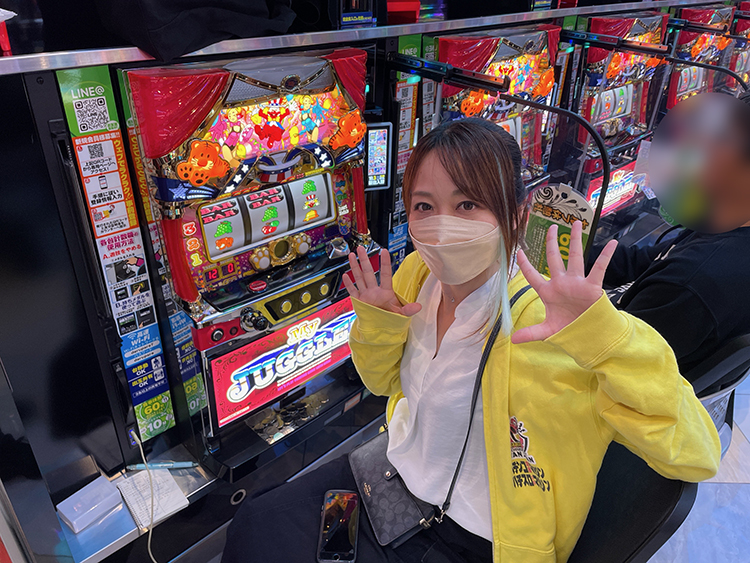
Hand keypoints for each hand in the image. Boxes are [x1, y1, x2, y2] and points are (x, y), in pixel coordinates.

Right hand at [343, 247, 421, 316]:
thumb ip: (408, 309)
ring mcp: (365, 296)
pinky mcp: (359, 302)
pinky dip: (348, 284)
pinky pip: (352, 291)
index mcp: (385, 292)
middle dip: (364, 260)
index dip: (385, 263)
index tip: (384, 251)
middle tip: (361, 248)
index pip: (385, 274)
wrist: (381, 328)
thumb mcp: (401, 314)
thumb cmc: (391, 318)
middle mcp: (374, 291)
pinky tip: (345, 275)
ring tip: (352, 256)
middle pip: (368, 272)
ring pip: (359, 278)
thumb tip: (418, 306)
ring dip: (355, 267)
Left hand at [511, 222, 617, 344]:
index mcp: (548, 292)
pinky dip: (605, 256)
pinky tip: (612, 243)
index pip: (532, 275)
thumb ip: (530, 333)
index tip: (519, 251)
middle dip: (552, 242)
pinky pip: (599, 268)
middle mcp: (562, 283)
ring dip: (576, 240)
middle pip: (554, 258)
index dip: (525, 264)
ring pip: (575, 257)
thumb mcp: (547, 331)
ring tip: (576, 223)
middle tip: (551, 226)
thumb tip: (512, 339)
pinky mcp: (592, 286)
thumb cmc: (568, 328)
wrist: (589, 334)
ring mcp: (577, 283)